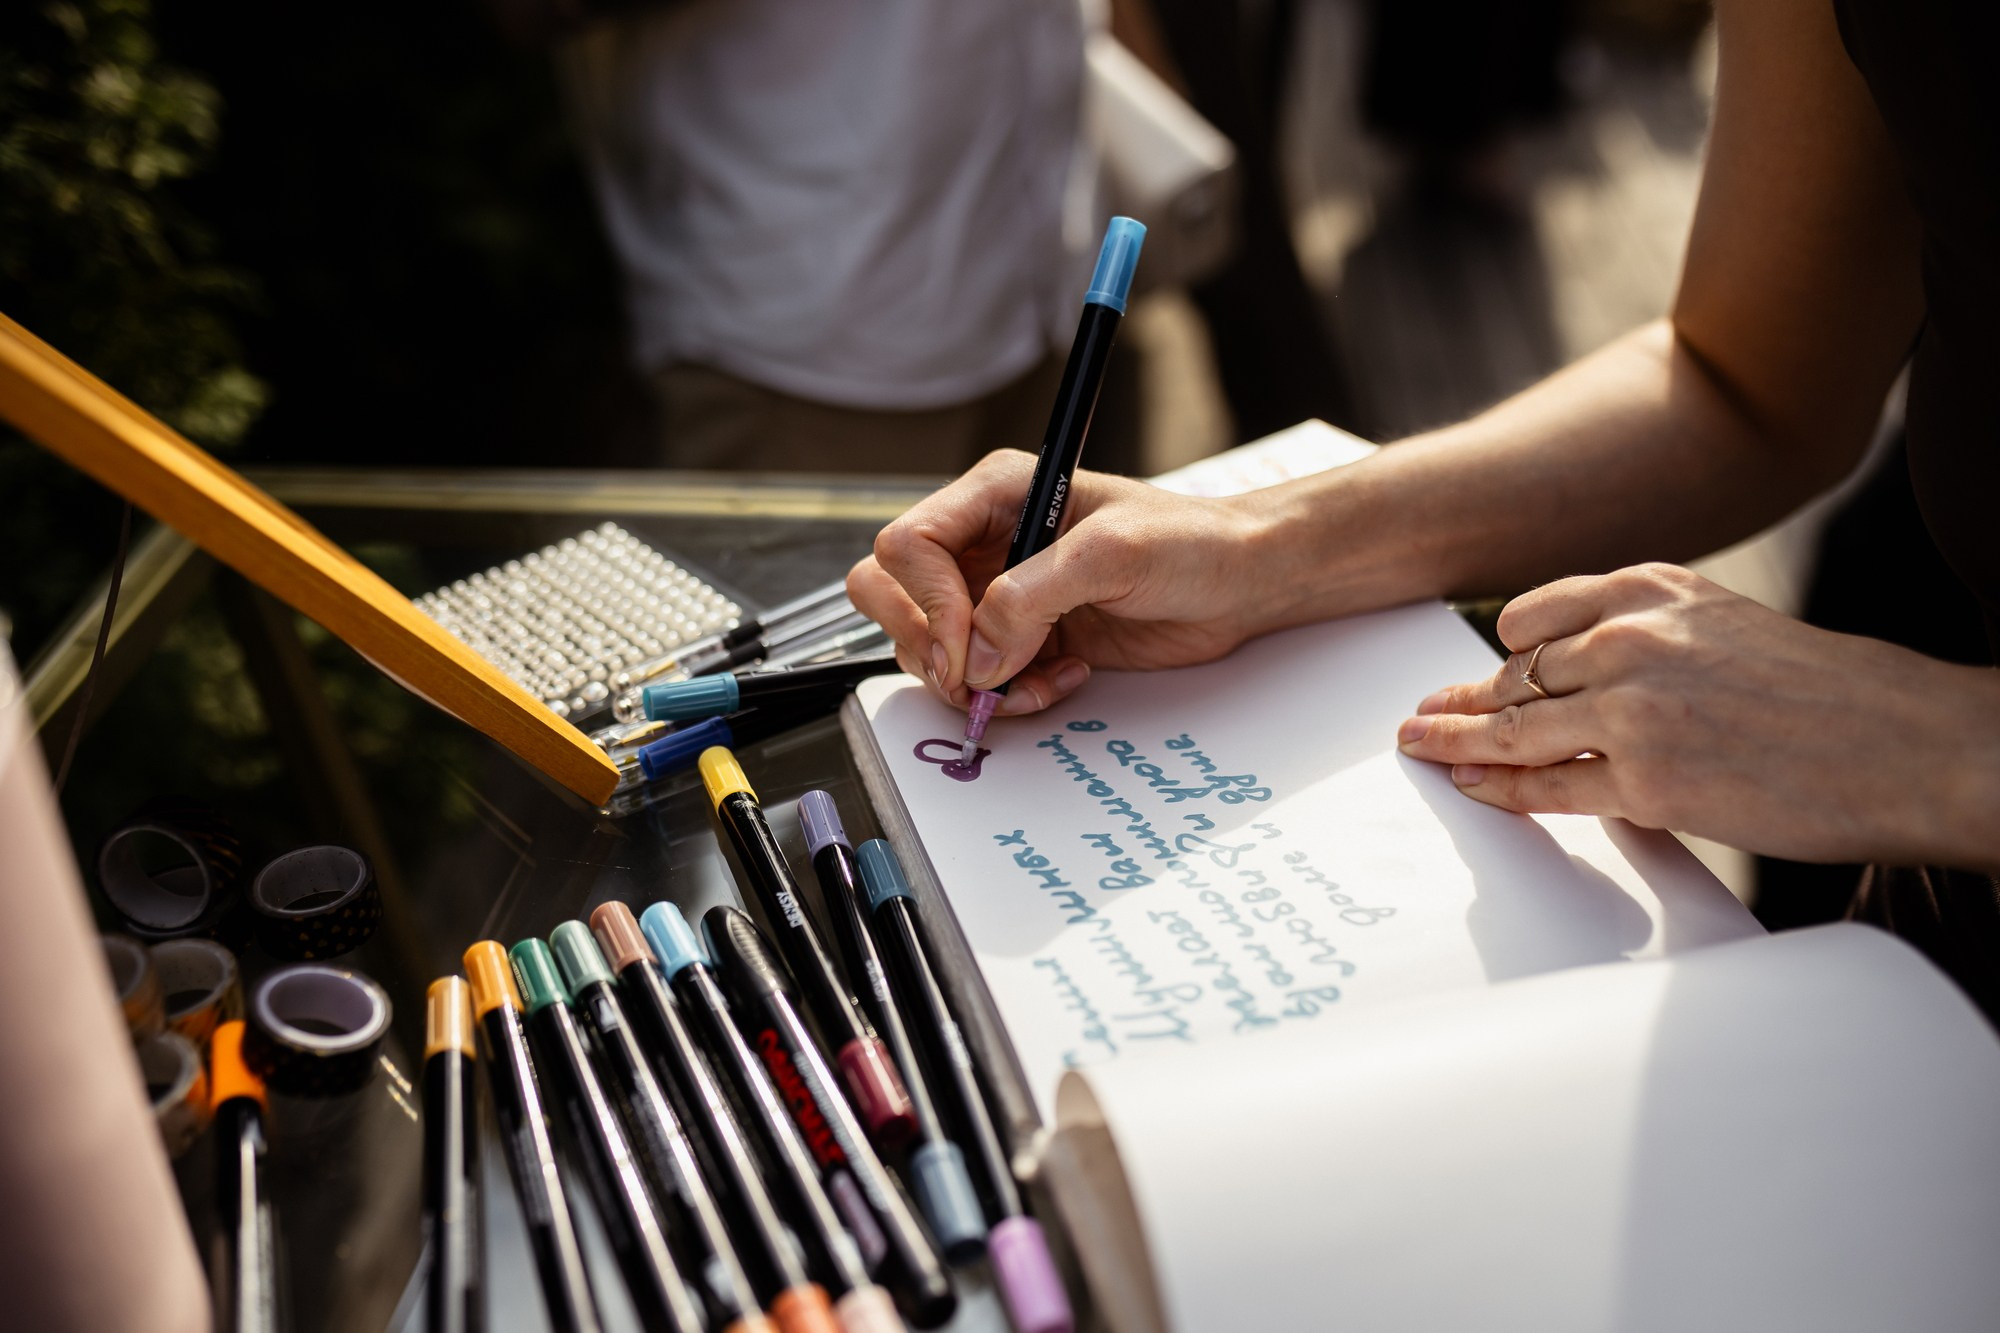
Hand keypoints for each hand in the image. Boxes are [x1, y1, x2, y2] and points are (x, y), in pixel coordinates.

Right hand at [848, 450, 1276, 715]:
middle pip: (890, 592)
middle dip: (925, 645)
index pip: (909, 545)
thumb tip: (978, 654)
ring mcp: (997, 594)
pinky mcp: (1021, 640)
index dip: (927, 603)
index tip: (967, 647)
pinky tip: (1060, 681)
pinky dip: (1006, 696)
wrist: (1239, 584)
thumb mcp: (1114, 552)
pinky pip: (976, 680)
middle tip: (972, 678)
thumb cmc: (1191, 542)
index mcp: (995, 496)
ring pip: (926, 646)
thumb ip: (1034, 595)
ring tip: (1035, 681)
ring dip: (971, 681)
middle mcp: (984, 542)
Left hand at [1394, 563, 1999, 868]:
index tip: (1467, 671)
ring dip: (1454, 742)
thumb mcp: (1722, 623)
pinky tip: (1471, 787)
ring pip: (1513, 728)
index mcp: (1650, 590)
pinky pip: (1544, 786)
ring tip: (1420, 748)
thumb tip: (1576, 667)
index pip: (1532, 618)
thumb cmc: (1823, 692)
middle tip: (1423, 718)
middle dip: (1464, 702)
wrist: (1901, 743)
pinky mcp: (1644, 781)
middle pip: (1513, 677)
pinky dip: (1496, 788)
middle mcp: (1629, 639)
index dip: (1496, 655)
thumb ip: (1648, 633)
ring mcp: (1631, 710)